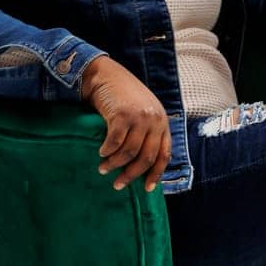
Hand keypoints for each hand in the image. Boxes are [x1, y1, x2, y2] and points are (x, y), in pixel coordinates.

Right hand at [79, 56, 170, 192]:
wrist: (106, 75)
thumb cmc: (123, 97)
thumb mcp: (143, 112)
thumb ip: (146, 132)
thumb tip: (139, 165)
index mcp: (162, 122)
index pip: (164, 154)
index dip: (156, 174)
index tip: (146, 189)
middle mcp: (155, 120)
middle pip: (146, 157)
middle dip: (131, 175)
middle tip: (117, 185)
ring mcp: (139, 117)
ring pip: (129, 153)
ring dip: (114, 165)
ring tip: (103, 169)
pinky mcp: (122, 115)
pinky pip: (114, 142)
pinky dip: (107, 151)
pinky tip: (101, 153)